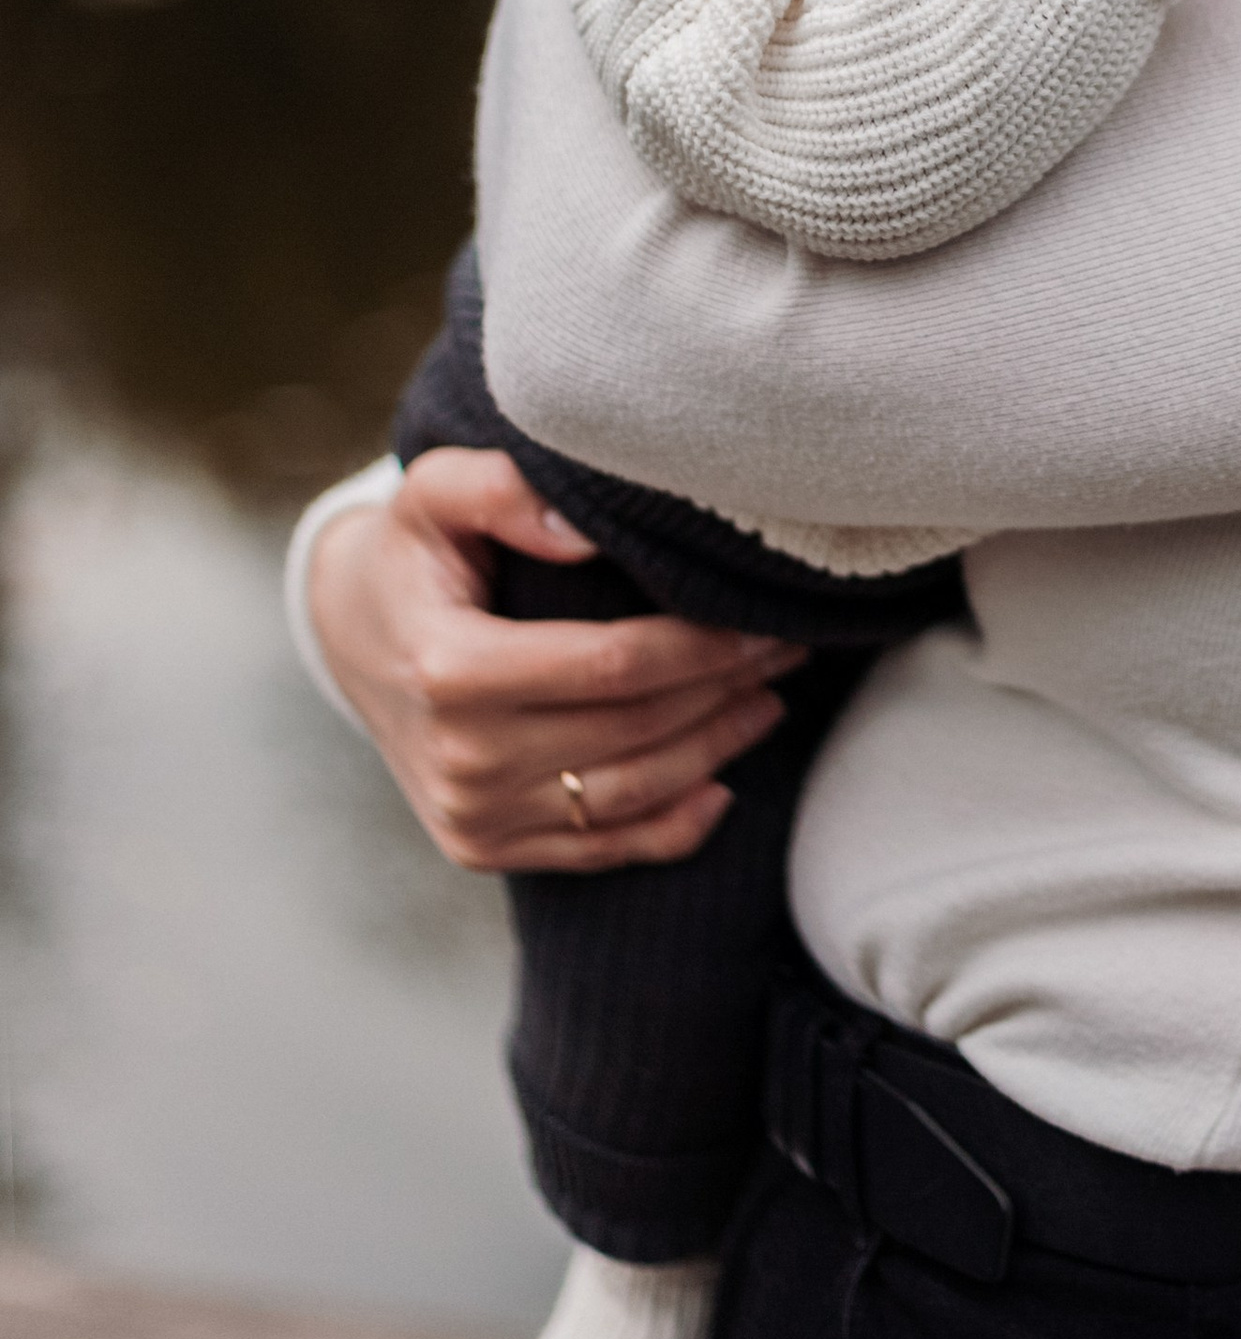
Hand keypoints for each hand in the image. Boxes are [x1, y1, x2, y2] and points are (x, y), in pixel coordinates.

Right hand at [306, 448, 804, 873]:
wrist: (352, 636)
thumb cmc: (413, 552)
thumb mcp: (432, 493)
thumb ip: (499, 490)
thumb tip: (580, 533)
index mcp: (450, 670)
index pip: (611, 666)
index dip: (701, 647)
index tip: (764, 620)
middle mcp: (460, 758)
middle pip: (633, 731)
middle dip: (726, 689)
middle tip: (789, 648)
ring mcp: (471, 815)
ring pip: (630, 793)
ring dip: (716, 750)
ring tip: (770, 698)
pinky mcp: (482, 847)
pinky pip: (598, 848)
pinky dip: (671, 827)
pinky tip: (723, 787)